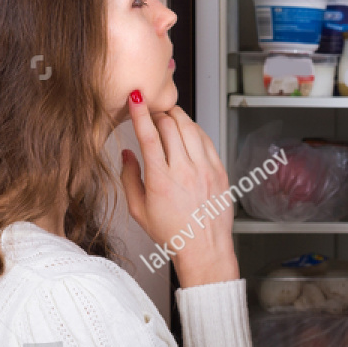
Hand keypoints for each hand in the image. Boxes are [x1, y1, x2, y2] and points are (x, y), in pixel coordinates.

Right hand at [120, 93, 238, 286]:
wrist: (204, 248)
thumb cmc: (172, 233)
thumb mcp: (138, 210)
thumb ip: (128, 178)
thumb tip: (127, 153)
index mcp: (161, 179)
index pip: (149, 134)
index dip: (140, 112)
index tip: (136, 98)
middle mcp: (185, 171)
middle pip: (171, 125)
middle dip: (159, 111)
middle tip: (153, 107)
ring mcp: (205, 170)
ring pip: (191, 128)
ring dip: (178, 116)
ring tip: (169, 114)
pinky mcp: (220, 172)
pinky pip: (207, 140)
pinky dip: (195, 130)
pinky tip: (188, 130)